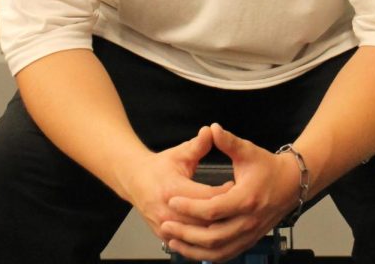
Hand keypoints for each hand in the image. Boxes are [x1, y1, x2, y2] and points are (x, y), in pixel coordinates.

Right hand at [114, 126, 233, 245]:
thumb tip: (211, 131)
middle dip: (224, 213)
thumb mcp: (179, 154)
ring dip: (216, 228)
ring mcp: (165, 225)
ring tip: (230, 217)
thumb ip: (198, 145)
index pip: (207, 196)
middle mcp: (167, 210)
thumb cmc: (159, 167)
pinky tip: (216, 231)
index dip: (225, 193)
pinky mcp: (164, 235)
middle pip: (204, 220)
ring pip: (198, 235)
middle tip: (239, 205)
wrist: (135, 181)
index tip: (238, 186)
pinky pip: (188, 243)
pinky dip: (203, 239)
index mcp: (173, 189)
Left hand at [160, 123, 300, 261]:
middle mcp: (248, 221)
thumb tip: (211, 128)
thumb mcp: (248, 151)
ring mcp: (250, 234)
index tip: (171, 200)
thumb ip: (228, 141)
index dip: (189, 207)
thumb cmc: (268, 167)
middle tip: (166, 224)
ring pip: (218, 251)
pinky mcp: (249, 240)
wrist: (292, 184)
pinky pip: (226, 255)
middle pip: (212, 236)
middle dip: (186, 232)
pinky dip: (207, 256)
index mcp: (246, 199)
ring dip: (193, 249)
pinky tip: (192, 250)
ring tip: (173, 241)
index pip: (212, 209)